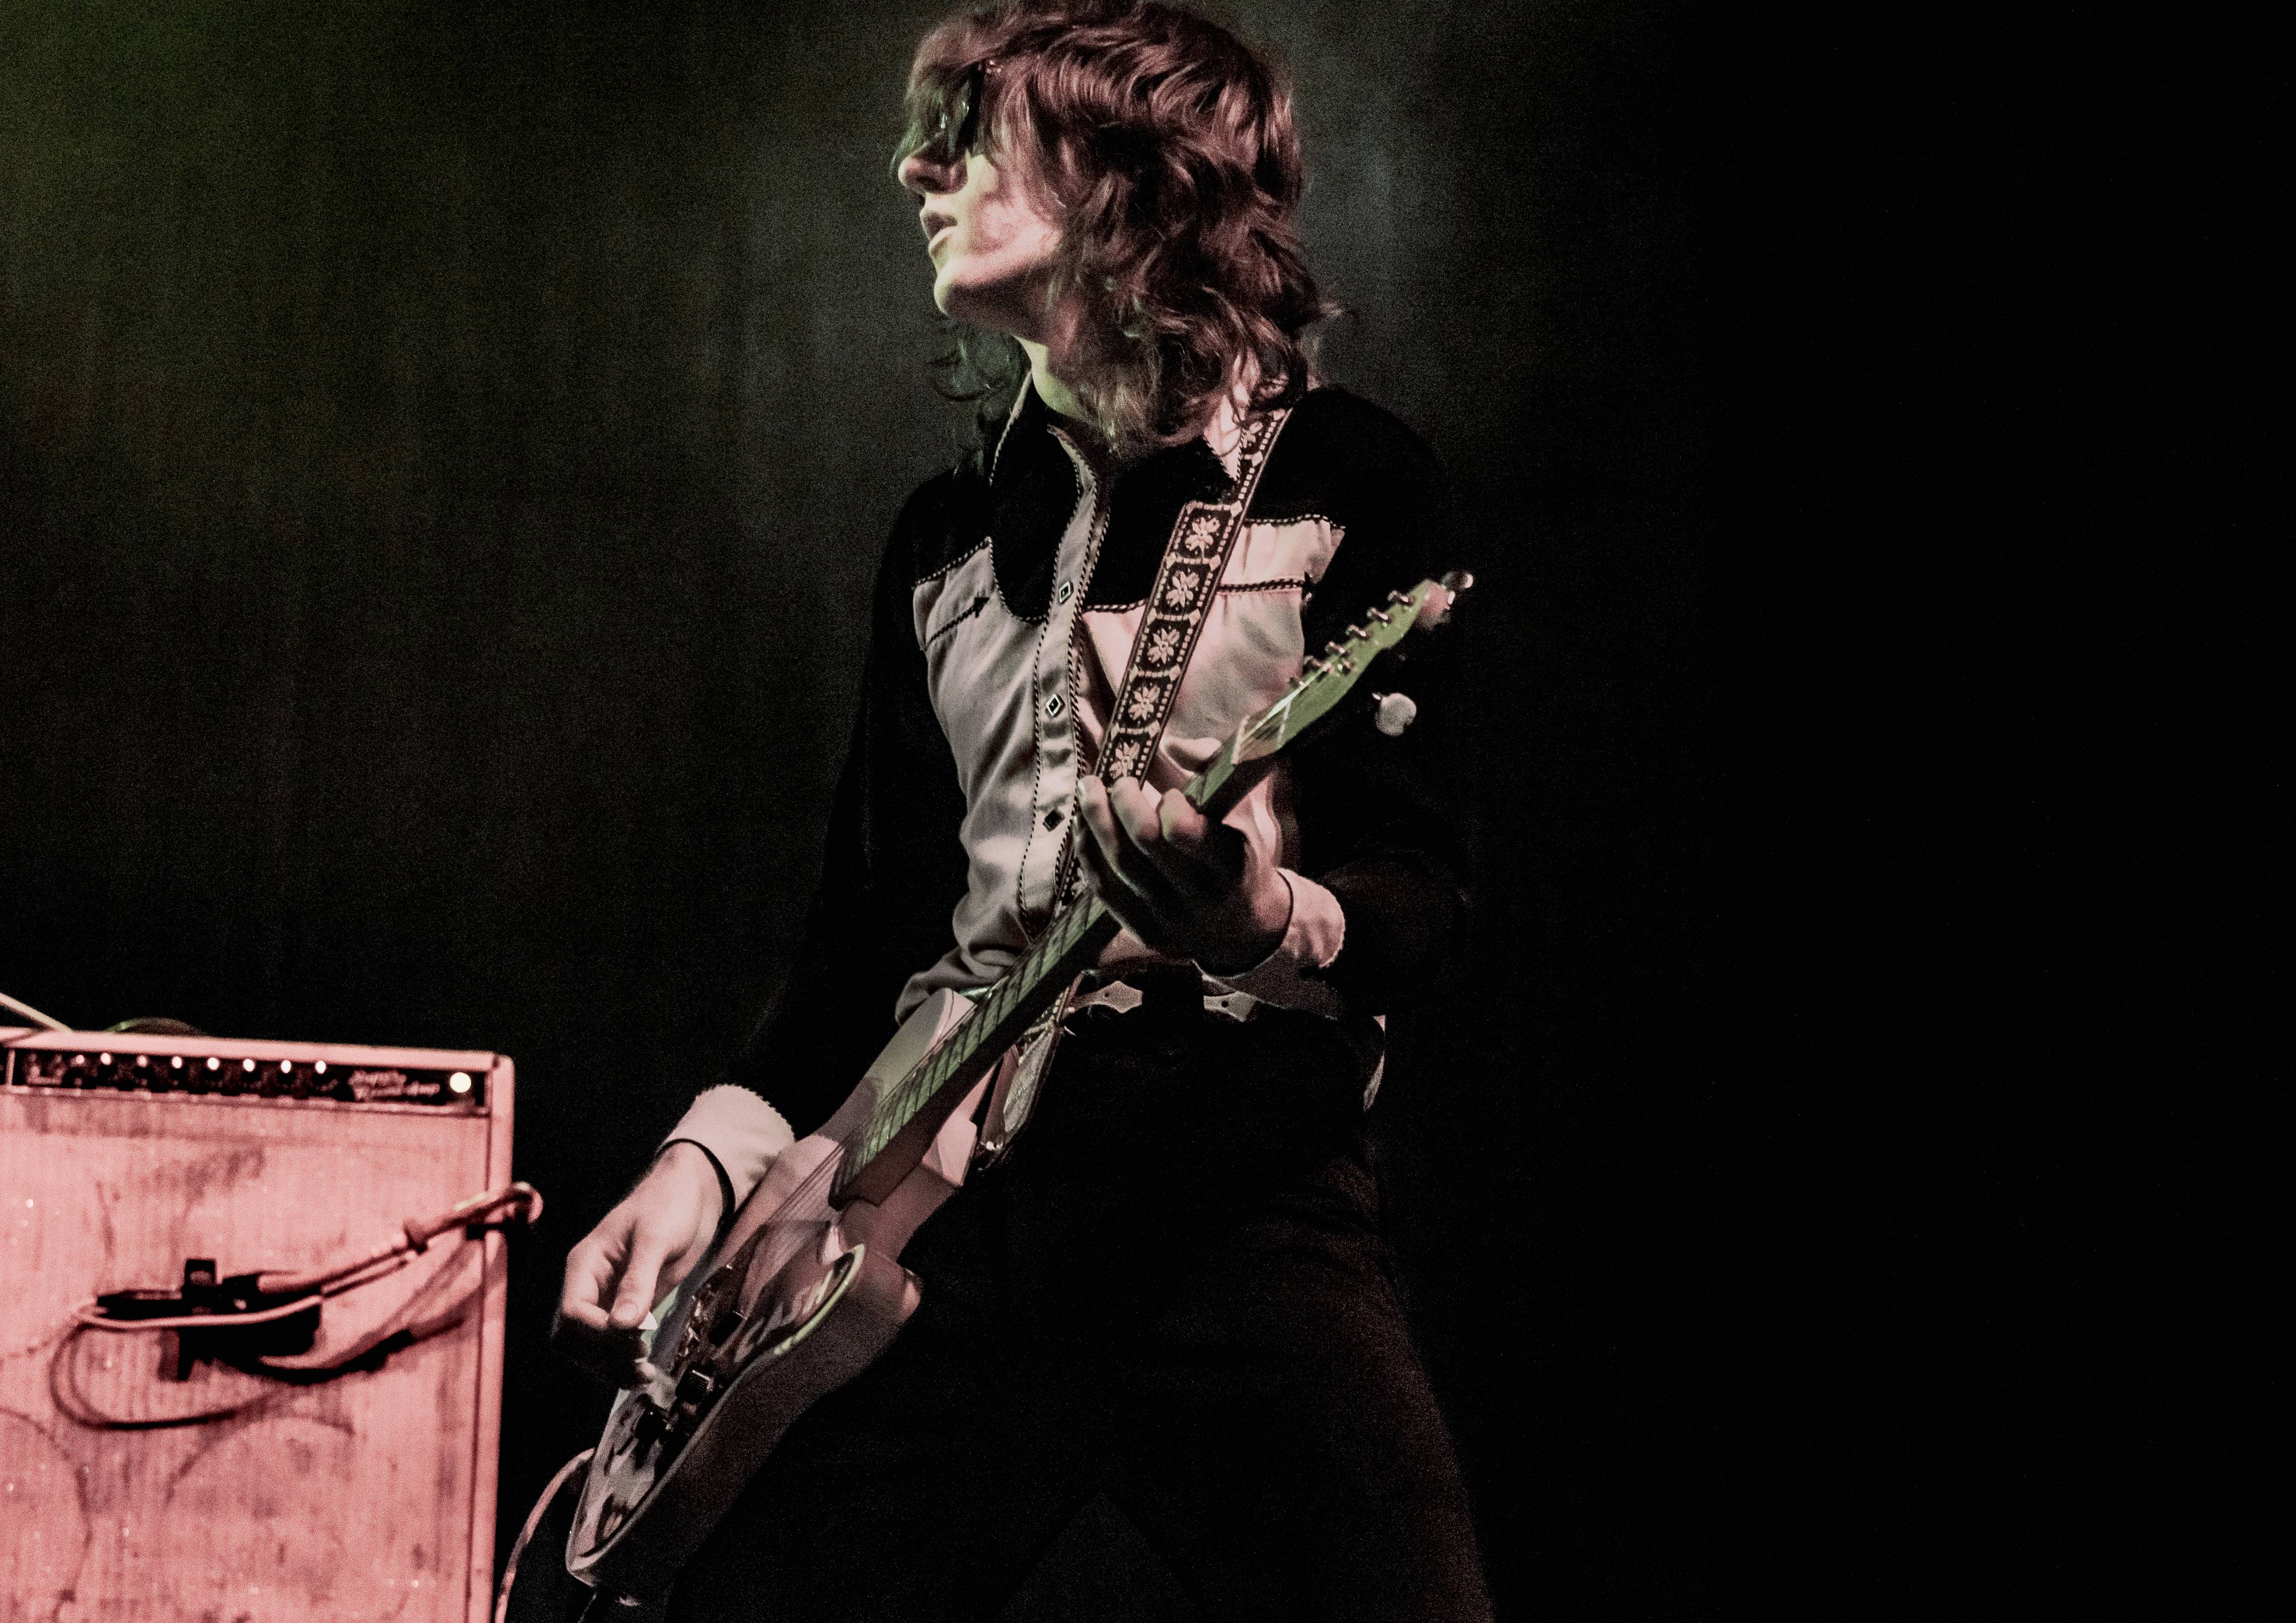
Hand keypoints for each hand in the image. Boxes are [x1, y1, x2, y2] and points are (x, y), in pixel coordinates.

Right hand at [553, 1141, 724, 1386]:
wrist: (691, 1196)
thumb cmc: (669, 1205)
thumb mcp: (656, 1238)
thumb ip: (639, 1281)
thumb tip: (623, 1325)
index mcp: (585, 1263)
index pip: (572, 1312)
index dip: (598, 1333)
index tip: (636, 1337)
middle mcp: (588, 1285)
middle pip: (571, 1337)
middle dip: (601, 1356)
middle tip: (640, 1362)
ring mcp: (604, 1299)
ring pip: (586, 1348)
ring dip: (610, 1366)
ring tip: (644, 1374)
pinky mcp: (624, 1309)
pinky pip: (609, 1345)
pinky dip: (621, 1362)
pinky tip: (644, 1370)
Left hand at [1075, 775, 1291, 974]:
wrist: (1247, 924)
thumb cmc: (1245, 849)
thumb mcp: (1248, 804)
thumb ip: (1216, 766)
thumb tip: (1172, 745)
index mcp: (1231, 861)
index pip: (1182, 831)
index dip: (1168, 804)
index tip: (1171, 794)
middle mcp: (1200, 895)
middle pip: (1143, 843)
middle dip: (1122, 802)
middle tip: (1118, 781)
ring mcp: (1170, 918)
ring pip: (1117, 865)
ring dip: (1095, 820)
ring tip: (1088, 789)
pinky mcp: (1145, 932)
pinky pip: (1103, 889)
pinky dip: (1088, 852)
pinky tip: (1085, 825)